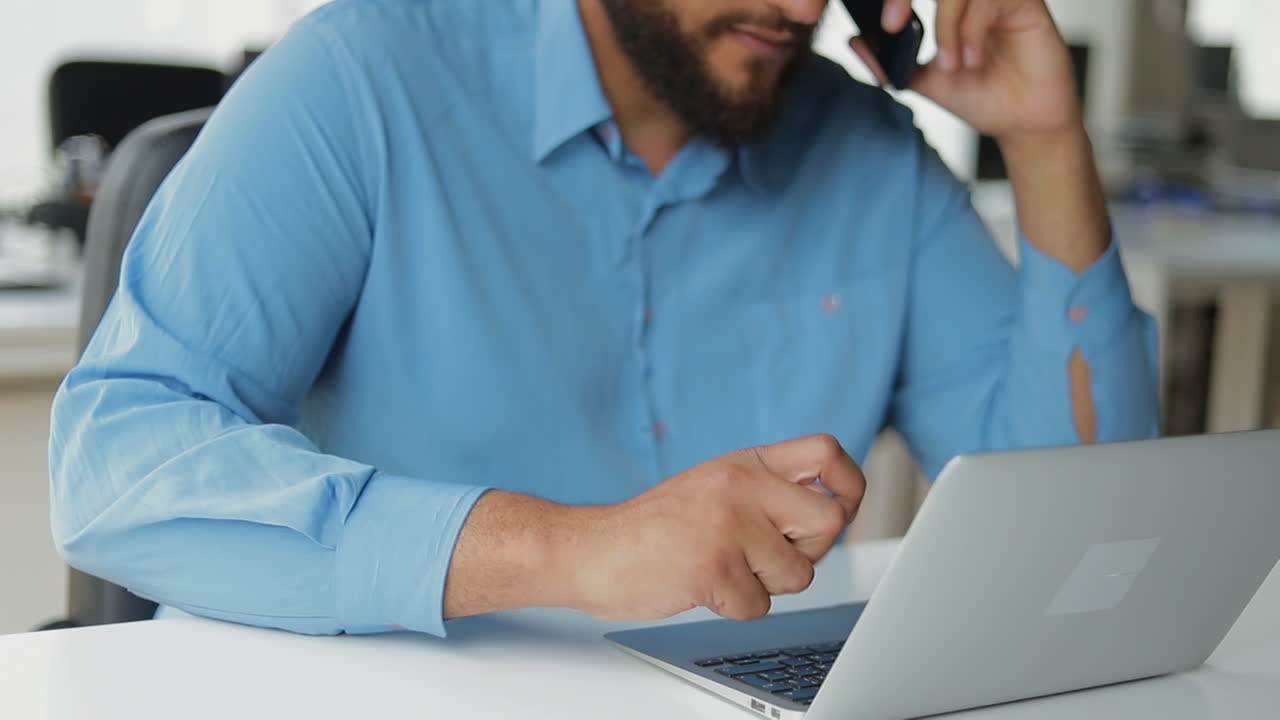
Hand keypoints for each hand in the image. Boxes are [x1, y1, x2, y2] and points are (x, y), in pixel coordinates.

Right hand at [567, 435, 864, 621]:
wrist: (591, 550)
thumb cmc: (654, 527)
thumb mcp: (715, 486)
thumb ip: (767, 490)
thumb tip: (834, 509)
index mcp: (745, 463)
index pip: (827, 451)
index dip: (850, 484)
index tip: (841, 507)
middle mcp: (741, 486)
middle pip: (830, 521)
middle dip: (810, 551)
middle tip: (770, 555)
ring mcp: (728, 526)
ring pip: (797, 574)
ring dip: (764, 585)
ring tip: (721, 568)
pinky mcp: (712, 567)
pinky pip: (758, 606)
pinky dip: (733, 606)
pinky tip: (701, 585)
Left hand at [851, 0, 1082, 142]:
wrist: (1023, 123)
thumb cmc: (982, 96)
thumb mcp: (925, 81)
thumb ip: (891, 62)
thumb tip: (854, 41)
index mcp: (950, 2)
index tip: (882, 25)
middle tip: (892, 26)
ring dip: (945, 25)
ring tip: (950, 64)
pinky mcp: (1025, 3)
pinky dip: (971, 29)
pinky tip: (971, 59)